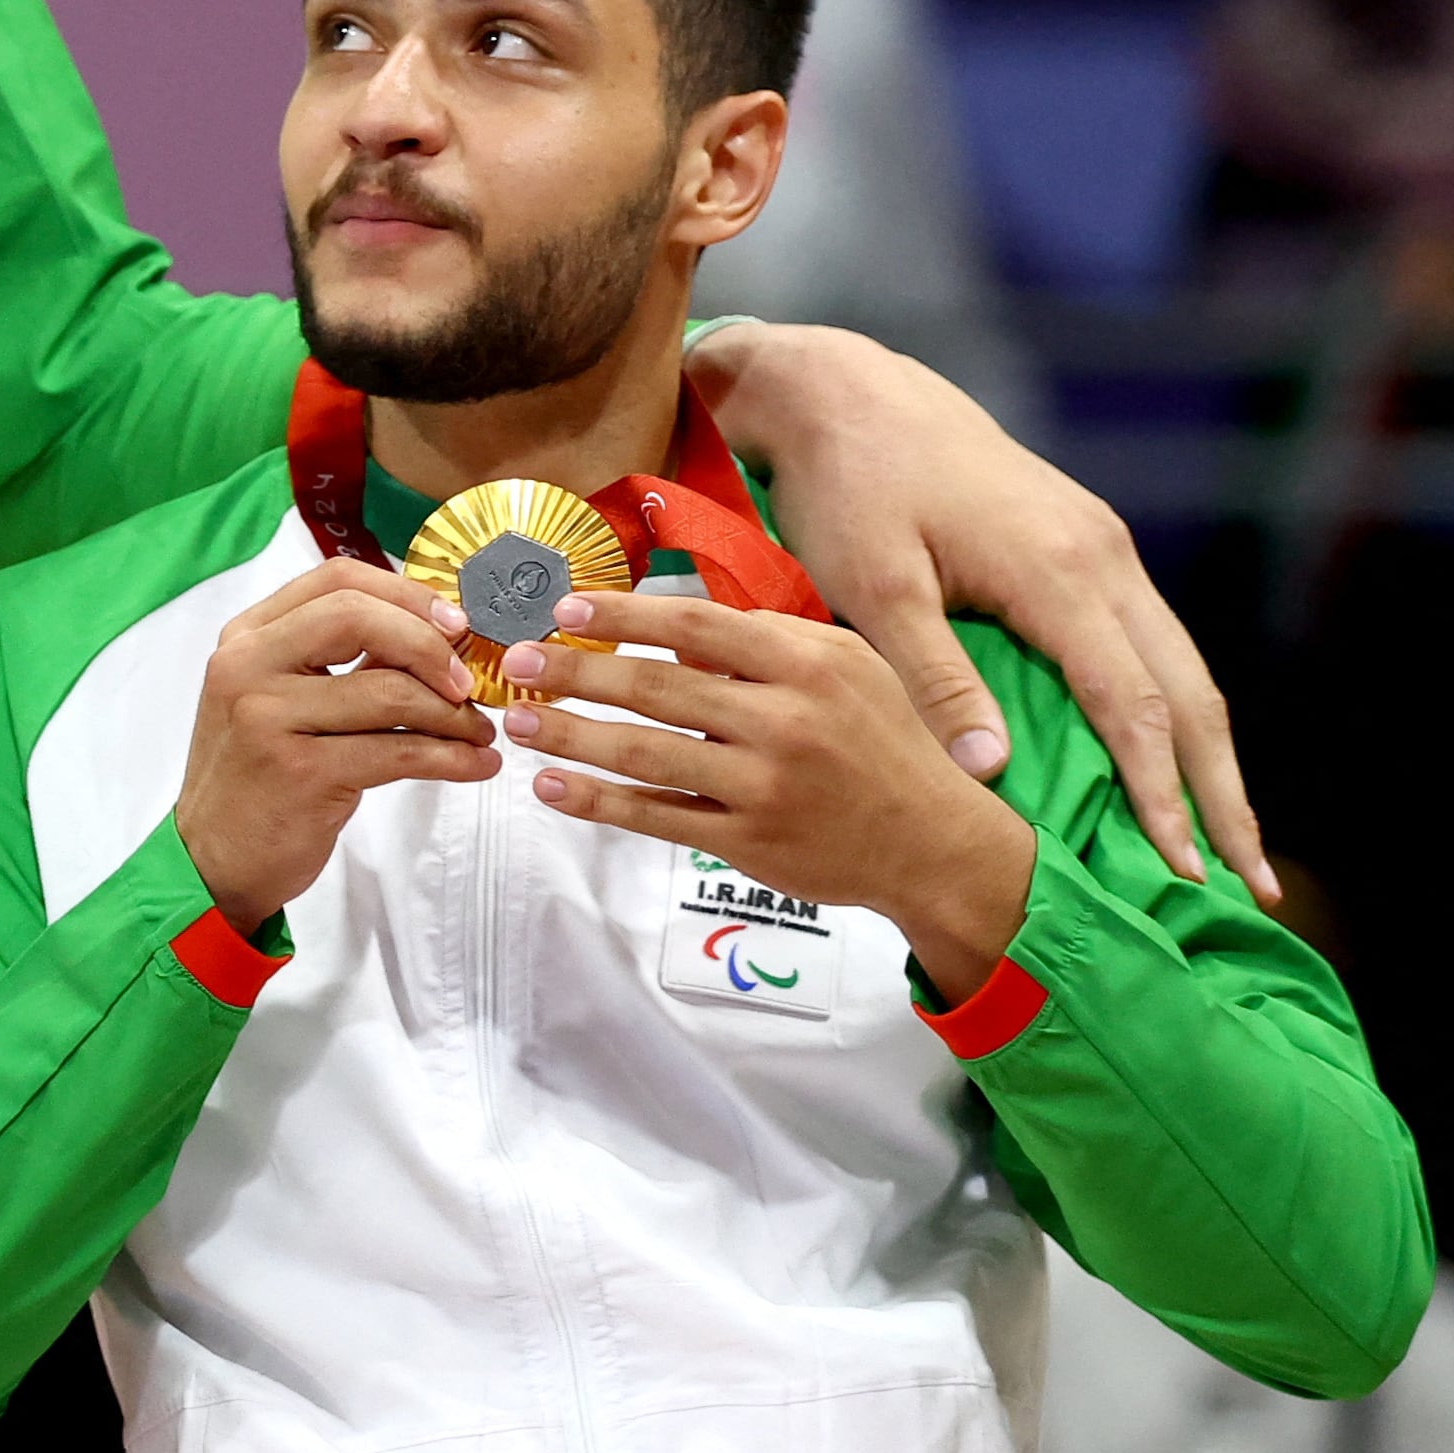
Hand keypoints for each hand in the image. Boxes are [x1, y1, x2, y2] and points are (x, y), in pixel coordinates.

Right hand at [173, 559, 502, 929]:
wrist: (214, 857)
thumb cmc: (258, 776)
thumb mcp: (282, 701)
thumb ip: (341, 661)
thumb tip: (434, 633)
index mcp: (246, 637)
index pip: (336, 580)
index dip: (406, 593)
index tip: (453, 623)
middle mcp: (248, 666)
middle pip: (359, 618)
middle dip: (432, 645)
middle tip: (468, 681)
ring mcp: (268, 718)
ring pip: (388, 692)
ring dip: (453, 714)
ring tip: (479, 733)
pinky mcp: (300, 773)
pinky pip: (398, 753)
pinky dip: (451, 758)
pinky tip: (473, 765)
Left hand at [504, 592, 1041, 1003]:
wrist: (935, 843)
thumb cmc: (881, 739)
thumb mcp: (845, 665)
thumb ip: (767, 638)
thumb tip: (677, 619)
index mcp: (806, 666)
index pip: (697, 628)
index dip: (624, 616)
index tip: (565, 609)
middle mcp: (784, 723)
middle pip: (659, 689)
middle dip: (577, 673)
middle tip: (518, 660)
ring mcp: (764, 787)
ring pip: (647, 756)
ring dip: (573, 736)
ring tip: (519, 720)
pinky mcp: (749, 843)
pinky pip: (658, 818)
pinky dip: (599, 803)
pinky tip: (553, 787)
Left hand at [694, 322, 1264, 890]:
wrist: (847, 391)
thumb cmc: (850, 487)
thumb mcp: (875, 585)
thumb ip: (935, 675)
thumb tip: (993, 771)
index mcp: (1061, 572)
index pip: (1136, 706)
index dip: (1162, 794)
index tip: (1183, 870)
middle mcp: (1105, 557)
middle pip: (1190, 693)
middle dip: (1223, 792)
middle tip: (1252, 885)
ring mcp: (1104, 546)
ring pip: (1180, 665)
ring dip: (1207, 754)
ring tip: (1227, 840)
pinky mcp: (1086, 542)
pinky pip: (1148, 640)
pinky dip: (1169, 707)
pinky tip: (1168, 758)